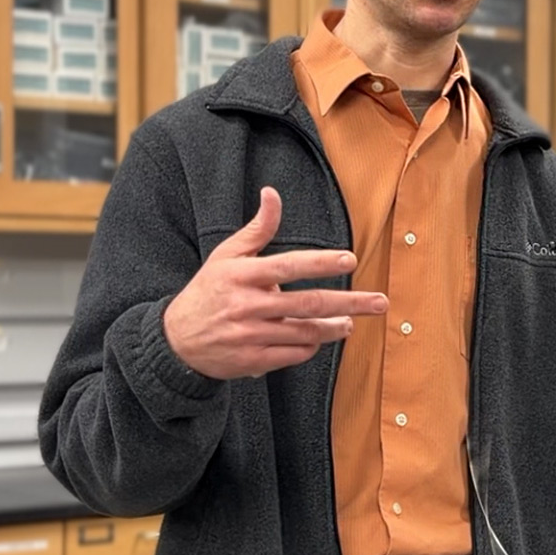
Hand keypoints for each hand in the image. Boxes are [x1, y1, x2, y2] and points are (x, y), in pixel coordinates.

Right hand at [163, 187, 388, 379]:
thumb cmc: (208, 291)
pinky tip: (318, 338)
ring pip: (305, 332)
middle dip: (349, 303)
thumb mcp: (226, 255)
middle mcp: (248, 305)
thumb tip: (272, 194)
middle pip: (308, 303)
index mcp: (242, 275)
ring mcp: (251, 335)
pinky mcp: (253, 361)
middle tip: (379, 302)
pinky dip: (310, 346)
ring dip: (334, 328)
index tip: (350, 259)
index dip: (321, 262)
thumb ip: (257, 228)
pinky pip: (293, 354)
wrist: (176, 341)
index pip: (289, 265)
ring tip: (350, 322)